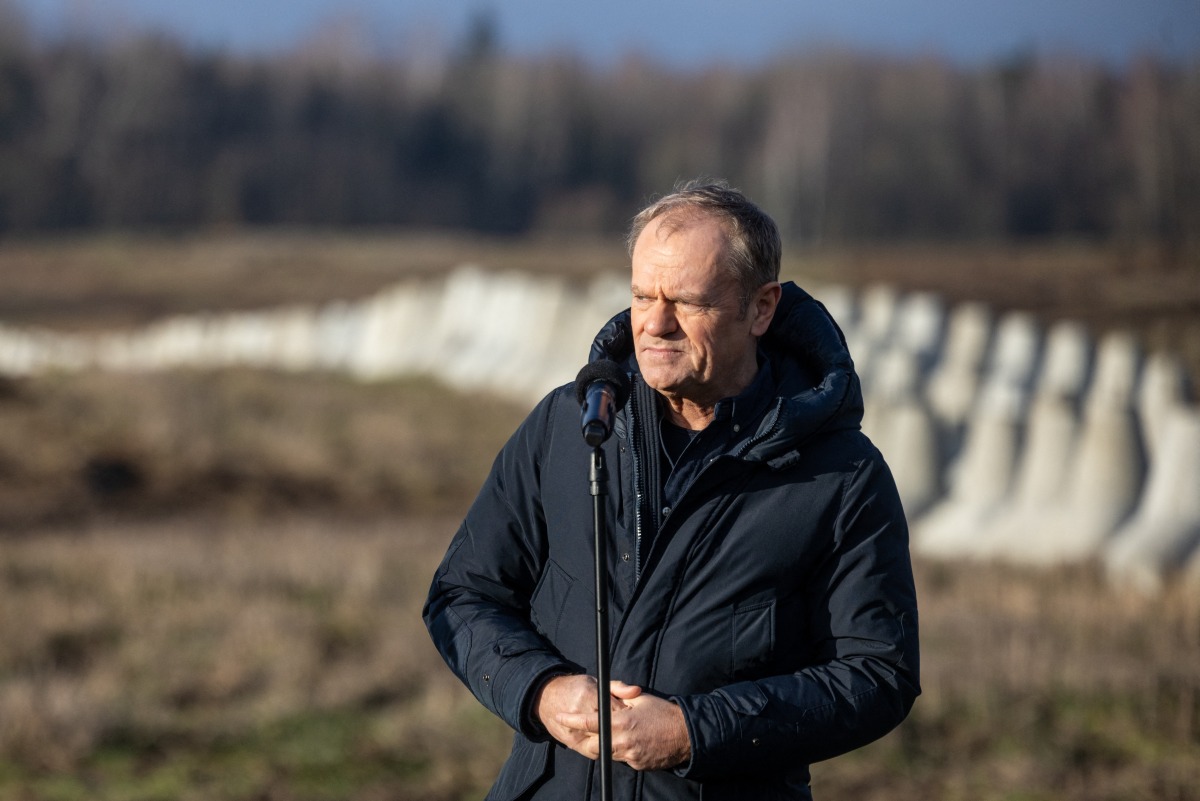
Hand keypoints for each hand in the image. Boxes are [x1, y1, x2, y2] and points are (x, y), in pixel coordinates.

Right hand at [534, 674, 626, 753]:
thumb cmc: (575, 688)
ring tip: (619, 736)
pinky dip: (602, 749)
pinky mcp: (571, 742)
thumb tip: (637, 691)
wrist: (546, 697)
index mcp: (589, 695)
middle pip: (609, 728)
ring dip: (613, 741)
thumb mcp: (595, 682)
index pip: (615, 710)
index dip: (627, 715)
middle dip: (622, 730)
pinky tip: (606, 742)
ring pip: (602, 742)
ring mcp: (575, 729)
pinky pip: (592, 752)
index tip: (633, 716)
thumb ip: (618, 687)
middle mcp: (581, 713)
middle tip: (629, 729)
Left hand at [555, 680, 691, 771]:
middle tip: (585, 729)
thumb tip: (604, 698)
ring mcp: (630, 755)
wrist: (686, 735)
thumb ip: (620, 699)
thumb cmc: (663, 712)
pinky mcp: (637, 764)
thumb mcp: (641, 699)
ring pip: (606, 753)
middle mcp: (623, 741)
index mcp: (622, 721)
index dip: (571, 720)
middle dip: (586, 738)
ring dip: (605, 744)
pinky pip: (622, 758)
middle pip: (592, 744)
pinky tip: (632, 741)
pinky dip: (622, 750)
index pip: (589, 722)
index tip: (560, 716)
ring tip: (615, 733)